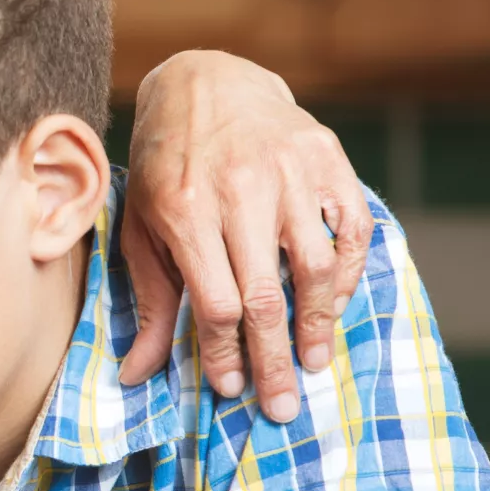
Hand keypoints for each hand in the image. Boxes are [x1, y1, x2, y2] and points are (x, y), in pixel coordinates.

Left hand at [116, 51, 371, 422]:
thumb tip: (137, 374)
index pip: (216, 303)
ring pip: (317, 267)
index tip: (229, 388)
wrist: (205, 82)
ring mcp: (289, 170)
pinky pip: (352, 229)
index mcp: (185, 210)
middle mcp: (240, 189)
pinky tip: (334, 305)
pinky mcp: (327, 156)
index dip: (225, 354)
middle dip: (274, 361)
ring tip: (314, 363)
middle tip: (283, 408)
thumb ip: (150, 300)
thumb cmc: (166, 166)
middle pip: (266, 297)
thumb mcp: (142, 227)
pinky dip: (349, 274)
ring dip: (319, 325)